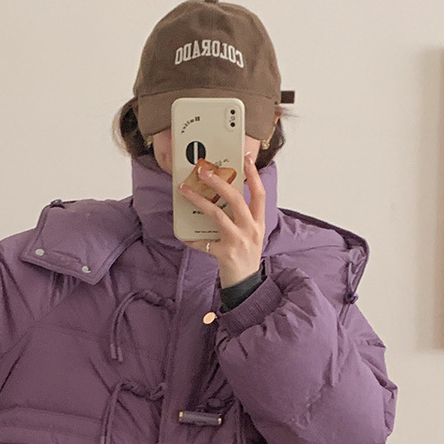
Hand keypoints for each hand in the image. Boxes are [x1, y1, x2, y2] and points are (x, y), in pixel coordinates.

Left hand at [178, 153, 264, 286]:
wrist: (246, 285)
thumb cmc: (246, 257)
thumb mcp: (251, 235)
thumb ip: (243, 217)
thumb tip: (223, 196)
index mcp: (259, 223)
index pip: (260, 194)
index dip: (254, 175)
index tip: (246, 158)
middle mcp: (251, 230)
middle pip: (237, 199)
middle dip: (219, 182)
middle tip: (203, 171)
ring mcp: (238, 241)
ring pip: (218, 215)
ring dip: (199, 200)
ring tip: (185, 190)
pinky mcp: (224, 254)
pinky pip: (203, 242)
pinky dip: (191, 238)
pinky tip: (183, 235)